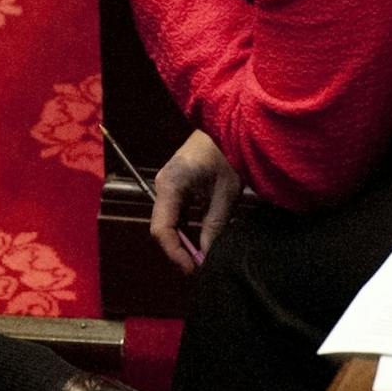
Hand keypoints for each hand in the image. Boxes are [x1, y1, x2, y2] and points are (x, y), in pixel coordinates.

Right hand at [152, 130, 242, 272]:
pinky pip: (176, 212)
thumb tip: (205, 254)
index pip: (162, 229)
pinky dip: (186, 227)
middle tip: (200, 267)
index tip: (194, 269)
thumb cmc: (229, 152)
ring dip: (183, 240)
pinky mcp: (177, 183)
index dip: (175, 253)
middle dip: (179, 250)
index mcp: (170, 185)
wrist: (230, 120)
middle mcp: (163, 185)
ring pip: (169, 221)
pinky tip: (201, 238)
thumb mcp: (226, 191)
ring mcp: (168, 183)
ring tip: (201, 257)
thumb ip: (214, 224)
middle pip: (163, 227)